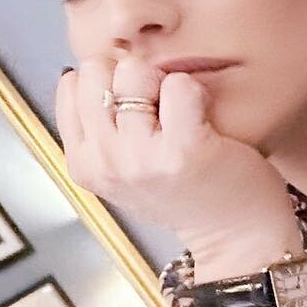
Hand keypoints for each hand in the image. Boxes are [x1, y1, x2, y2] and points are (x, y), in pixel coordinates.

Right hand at [54, 55, 299, 255]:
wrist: (234, 237)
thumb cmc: (184, 193)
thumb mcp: (122, 168)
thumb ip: (98, 128)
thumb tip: (79, 72)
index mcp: (82, 164)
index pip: (72, 84)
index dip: (109, 84)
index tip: (136, 111)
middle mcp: (103, 162)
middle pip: (96, 69)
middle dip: (130, 77)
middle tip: (159, 110)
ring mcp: (139, 157)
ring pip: (134, 72)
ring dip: (164, 83)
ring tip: (181, 116)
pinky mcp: (181, 150)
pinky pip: (179, 85)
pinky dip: (196, 92)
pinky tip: (203, 118)